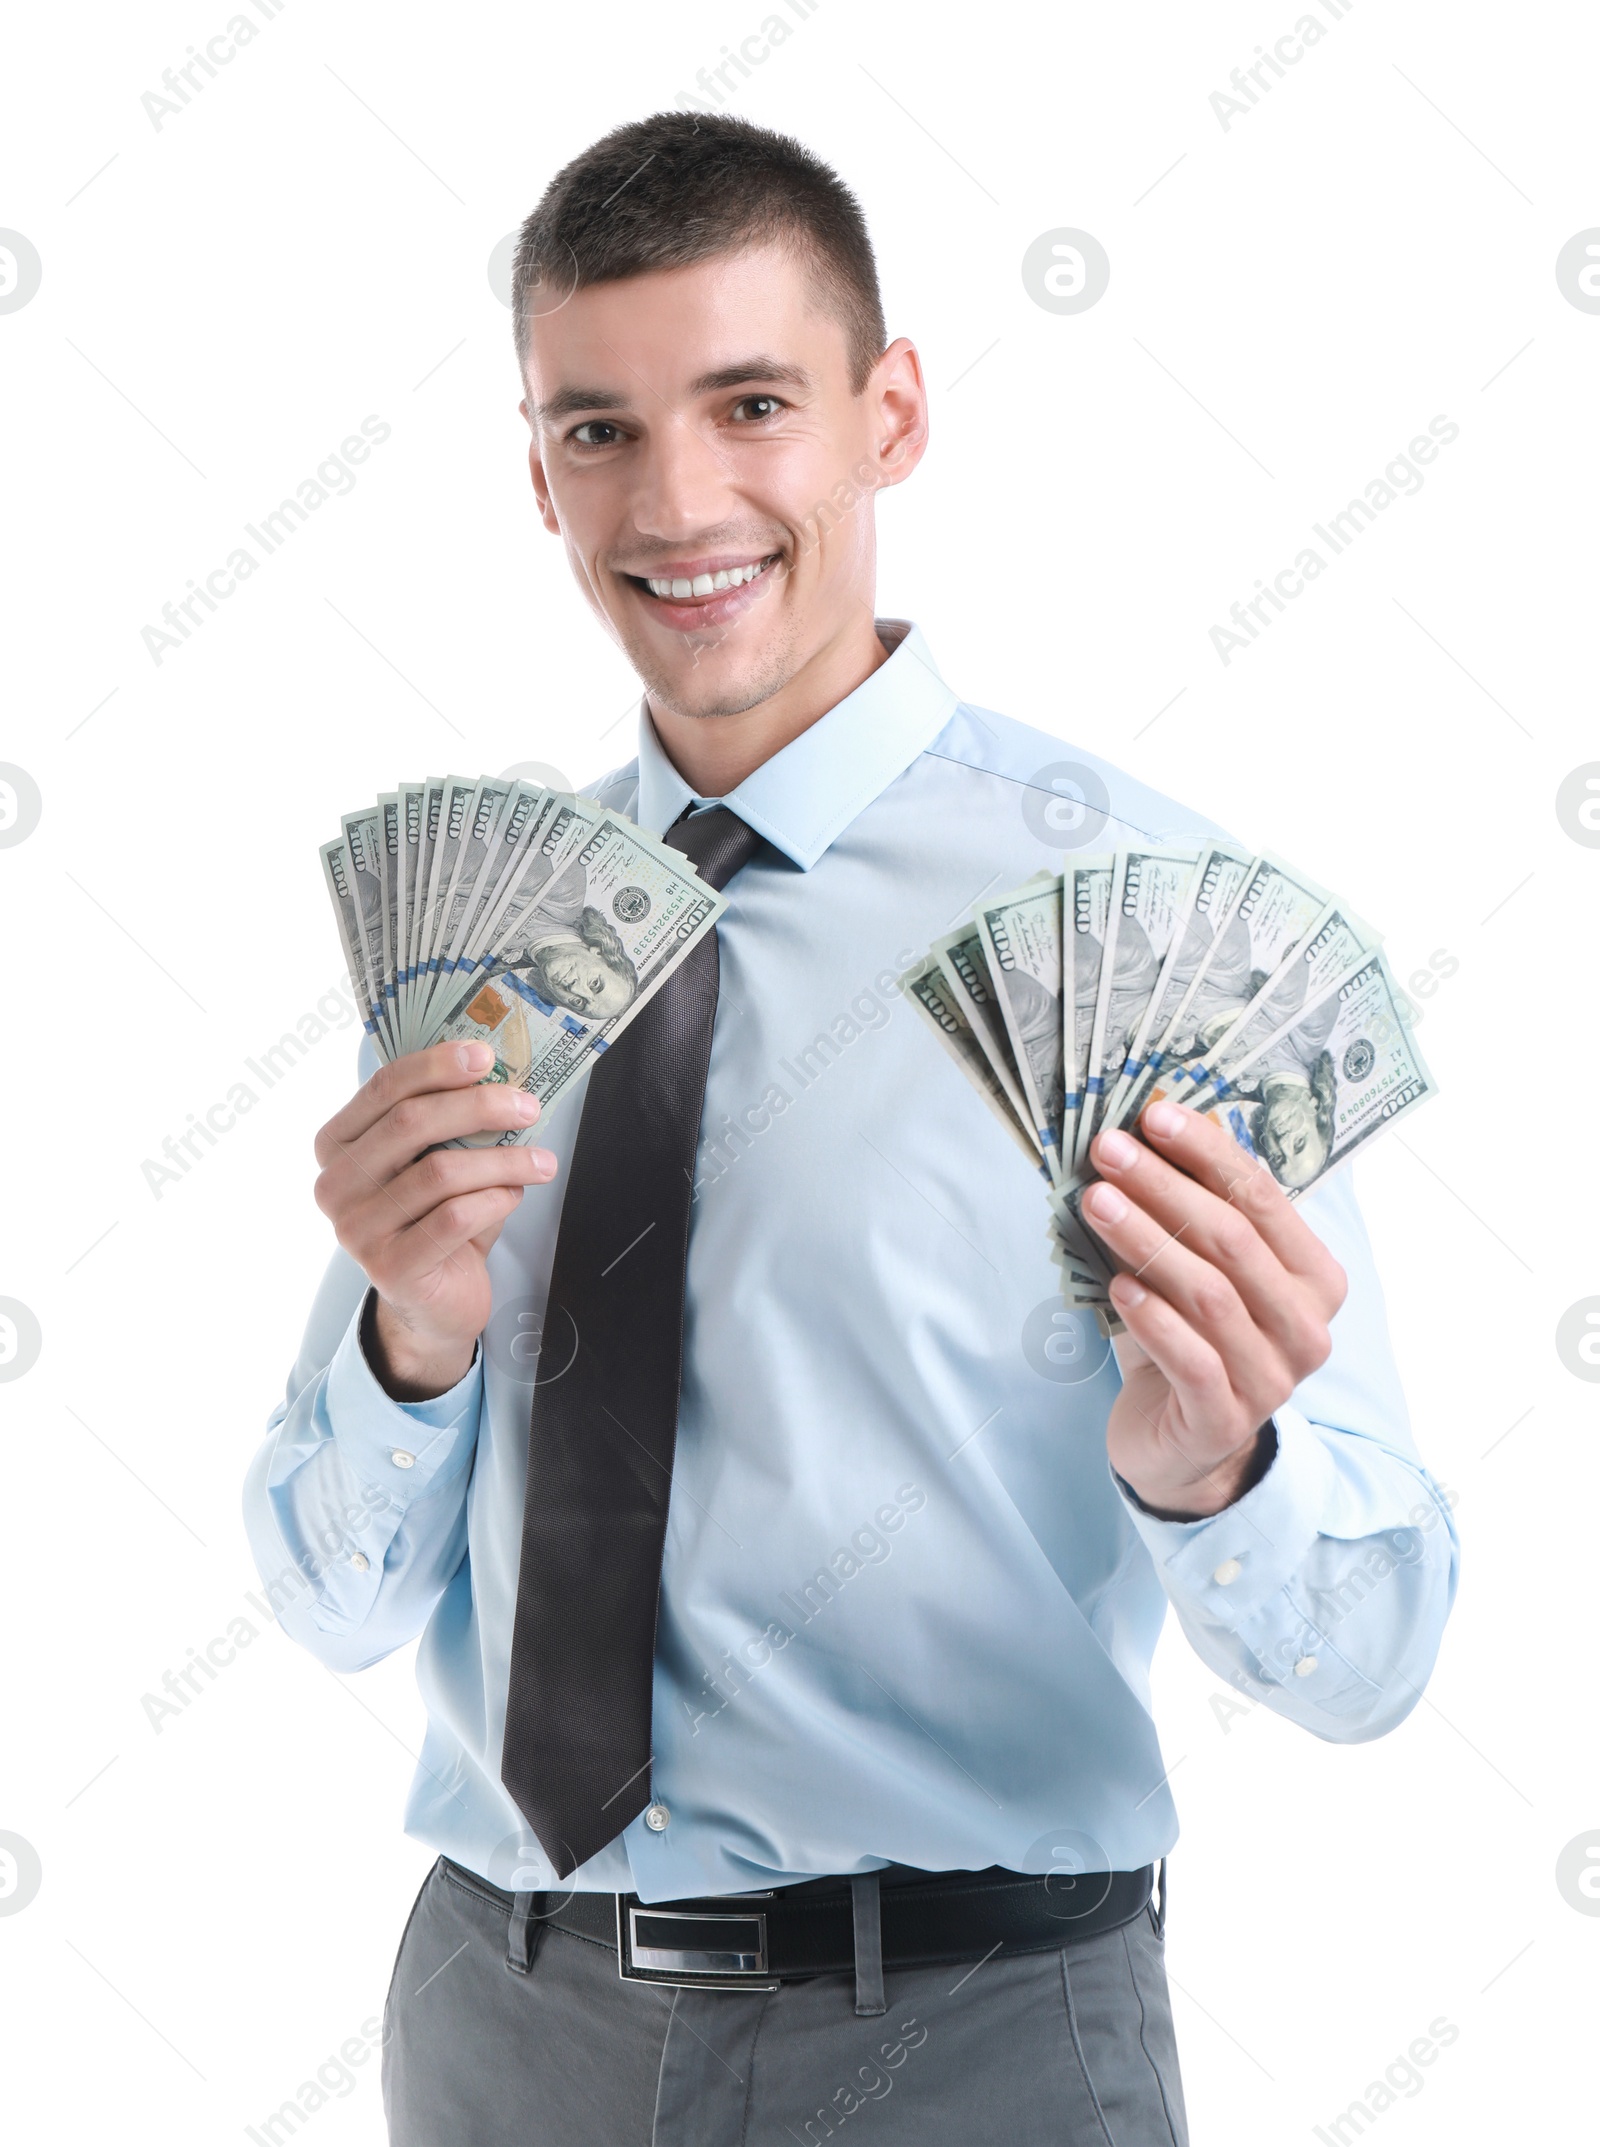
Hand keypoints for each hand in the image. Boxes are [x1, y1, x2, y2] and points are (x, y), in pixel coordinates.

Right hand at [313, 1042, 558, 1399]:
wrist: (434, 1302)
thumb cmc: (437, 1220)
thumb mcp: (435, 1161)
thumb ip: (448, 1122)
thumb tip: (498, 1073)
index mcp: (338, 1145)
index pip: (384, 1088)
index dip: (436, 1066)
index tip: (485, 1055)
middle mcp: (335, 1185)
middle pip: (411, 1123)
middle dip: (480, 1107)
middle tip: (528, 1107)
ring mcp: (356, 1229)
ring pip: (441, 1171)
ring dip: (503, 1160)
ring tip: (540, 1162)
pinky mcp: (388, 1268)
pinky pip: (454, 1217)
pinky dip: (496, 1200)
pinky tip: (514, 1196)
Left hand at [1083, 1100, 1346, 1518]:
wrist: (1181, 1444)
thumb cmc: (1190, 1338)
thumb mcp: (1197, 1270)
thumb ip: (1190, 1211)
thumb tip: (1149, 1128)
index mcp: (1314, 1277)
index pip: (1262, 1197)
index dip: (1207, 1151)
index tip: (1153, 1114)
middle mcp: (1306, 1327)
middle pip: (1233, 1239)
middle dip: (1165, 1186)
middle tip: (1108, 1150)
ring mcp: (1272, 1377)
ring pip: (1209, 1293)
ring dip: (1146, 1240)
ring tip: (1096, 1202)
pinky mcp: (1225, 1417)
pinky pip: (1190, 1356)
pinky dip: (1152, 1316)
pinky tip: (1117, 1286)